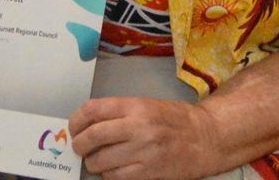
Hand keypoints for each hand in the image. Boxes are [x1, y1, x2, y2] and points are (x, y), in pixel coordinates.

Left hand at [68, 95, 226, 179]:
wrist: (205, 138)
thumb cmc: (175, 120)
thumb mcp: (146, 105)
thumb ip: (118, 113)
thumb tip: (87, 125)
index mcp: (136, 106)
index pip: (93, 110)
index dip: (76, 121)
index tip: (73, 128)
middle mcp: (138, 127)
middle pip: (93, 137)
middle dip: (79, 145)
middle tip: (78, 148)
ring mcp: (144, 151)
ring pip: (101, 161)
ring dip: (93, 164)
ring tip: (96, 161)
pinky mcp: (149, 172)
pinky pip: (116, 177)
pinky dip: (109, 175)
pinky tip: (113, 170)